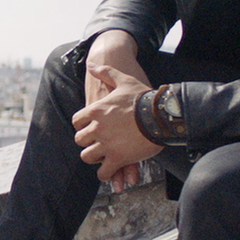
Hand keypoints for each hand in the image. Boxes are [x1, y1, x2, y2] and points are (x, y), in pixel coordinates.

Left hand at [72, 60, 162, 187]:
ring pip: (88, 157)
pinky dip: (105, 174)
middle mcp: (97, 128)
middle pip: (80, 140)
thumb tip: (91, 65)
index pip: (77, 121)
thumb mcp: (123, 80)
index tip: (90, 128)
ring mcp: (106, 144)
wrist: (162, 115)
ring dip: (94, 158)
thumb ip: (105, 72)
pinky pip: (104, 172)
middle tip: (95, 144)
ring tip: (102, 157)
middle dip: (87, 142)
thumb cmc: (143, 97)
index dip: (82, 126)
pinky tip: (109, 172)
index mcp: (96, 110)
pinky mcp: (118, 158)